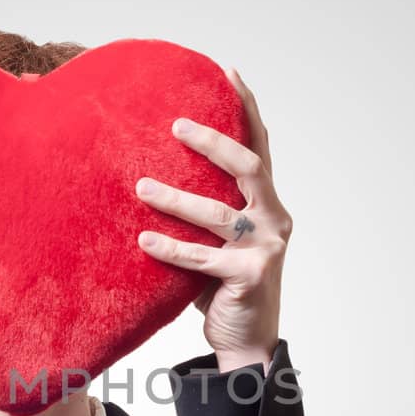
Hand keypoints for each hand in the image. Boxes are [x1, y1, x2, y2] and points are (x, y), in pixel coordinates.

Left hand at [135, 68, 288, 372]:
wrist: (247, 342)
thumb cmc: (225, 285)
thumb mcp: (219, 240)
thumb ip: (206, 208)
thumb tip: (150, 171)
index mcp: (268, 204)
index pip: (260, 147)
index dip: (248, 108)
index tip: (229, 72)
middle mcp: (274, 219)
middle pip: (248, 167)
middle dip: (213, 142)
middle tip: (176, 125)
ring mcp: (265, 248)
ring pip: (218, 214)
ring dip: (176, 198)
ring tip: (140, 187)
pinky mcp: (249, 277)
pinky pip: (202, 259)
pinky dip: (171, 248)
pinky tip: (142, 241)